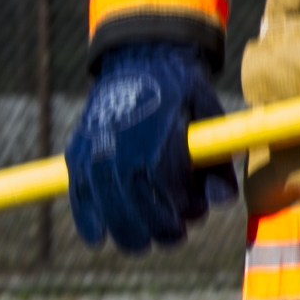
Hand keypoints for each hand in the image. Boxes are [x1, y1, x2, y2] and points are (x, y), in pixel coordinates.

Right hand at [67, 40, 229, 253]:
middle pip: (135, 205)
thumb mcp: (209, 115)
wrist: (140, 58)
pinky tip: (97, 237)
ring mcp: (94, 150)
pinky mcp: (77, 152)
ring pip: (107, 205)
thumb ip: (216, 159)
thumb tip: (222, 201)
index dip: (181, 208)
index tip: (193, 214)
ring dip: (126, 230)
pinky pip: (78, 193)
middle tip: (173, 236)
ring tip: (142, 241)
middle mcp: (120, 146)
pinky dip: (86, 218)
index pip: (167, 189)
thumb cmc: (181, 90)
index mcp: (156, 137)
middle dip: (157, 228)